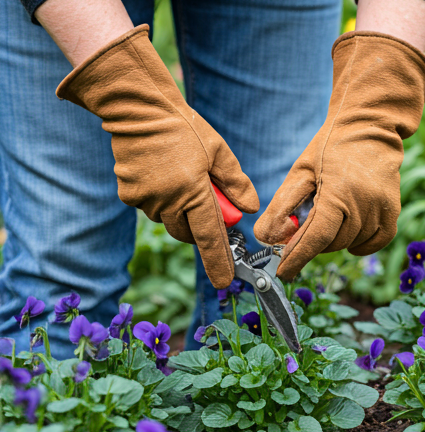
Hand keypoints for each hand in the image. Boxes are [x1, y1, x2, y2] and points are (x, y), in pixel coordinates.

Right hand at [56, 26, 258, 288]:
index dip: (218, 262)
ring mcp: (144, 200)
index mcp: (193, 192)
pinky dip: (160, 199)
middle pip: (188, 232)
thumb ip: (236, 184)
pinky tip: (160, 174)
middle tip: (204, 197)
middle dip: (198, 225)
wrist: (137, 108)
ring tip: (179, 176)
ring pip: (168, 219)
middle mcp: (167, 202)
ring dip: (178, 209)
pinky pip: (151, 208)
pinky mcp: (128, 195)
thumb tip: (249, 209)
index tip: (224, 283)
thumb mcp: (219, 152)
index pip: (209, 238)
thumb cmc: (183, 127)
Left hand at [254, 31, 424, 280]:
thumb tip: (265, 237)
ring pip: (349, 244)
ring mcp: (383, 209)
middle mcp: (365, 204)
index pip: (316, 237)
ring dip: (333, 238)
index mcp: (338, 192)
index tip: (284, 272)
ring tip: (329, 212)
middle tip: (305, 222)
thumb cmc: (329, 148)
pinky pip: (373, 243)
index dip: (297, 258)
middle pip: (331, 243)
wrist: (369, 127)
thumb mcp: (299, 172)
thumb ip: (281, 206)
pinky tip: (347, 228)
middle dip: (312, 240)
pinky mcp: (393, 212)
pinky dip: (357, 243)